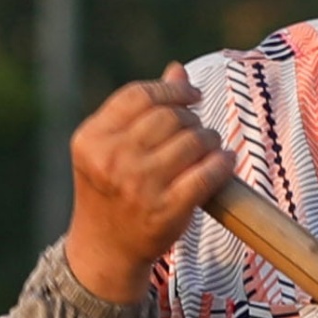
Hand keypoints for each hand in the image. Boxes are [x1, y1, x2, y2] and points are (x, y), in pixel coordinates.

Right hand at [63, 71, 223, 298]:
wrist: (105, 248)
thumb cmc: (113, 190)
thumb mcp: (111, 147)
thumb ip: (141, 110)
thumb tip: (177, 69)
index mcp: (92, 137)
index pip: (140, 95)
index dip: (173, 90)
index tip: (192, 96)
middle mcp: (112, 159)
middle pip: (169, 117)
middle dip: (192, 118)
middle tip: (198, 130)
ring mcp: (138, 185)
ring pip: (192, 141)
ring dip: (209, 139)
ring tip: (210, 147)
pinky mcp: (165, 209)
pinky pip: (207, 174)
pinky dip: (222, 163)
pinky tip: (225, 161)